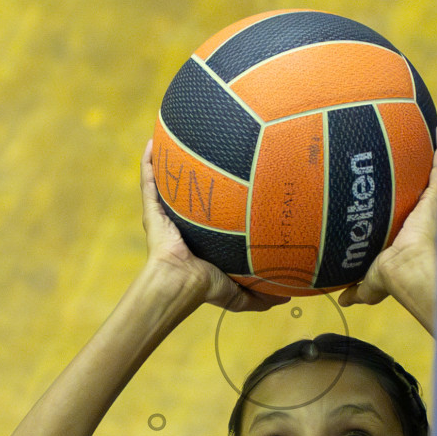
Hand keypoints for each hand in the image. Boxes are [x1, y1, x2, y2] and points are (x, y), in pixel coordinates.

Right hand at [139, 140, 286, 312]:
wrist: (180, 282)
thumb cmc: (205, 288)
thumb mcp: (239, 293)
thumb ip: (261, 295)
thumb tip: (288, 296)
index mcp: (199, 240)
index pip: (208, 217)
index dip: (218, 201)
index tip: (234, 182)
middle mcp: (181, 225)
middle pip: (188, 196)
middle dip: (194, 177)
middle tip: (211, 155)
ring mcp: (165, 216)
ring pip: (166, 184)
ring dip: (168, 164)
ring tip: (178, 139)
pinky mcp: (152, 211)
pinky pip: (149, 181)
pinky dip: (149, 162)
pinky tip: (154, 142)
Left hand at [339, 131, 436, 312]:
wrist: (409, 270)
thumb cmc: (394, 276)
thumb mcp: (373, 281)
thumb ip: (360, 288)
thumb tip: (344, 299)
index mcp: (410, 229)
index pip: (410, 208)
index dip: (408, 197)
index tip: (402, 183)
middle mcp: (424, 214)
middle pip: (426, 188)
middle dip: (425, 170)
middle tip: (420, 149)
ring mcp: (435, 203)